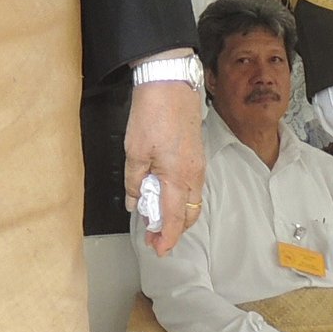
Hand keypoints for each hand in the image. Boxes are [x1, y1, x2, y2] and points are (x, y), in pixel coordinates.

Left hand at [125, 65, 205, 255]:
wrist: (170, 82)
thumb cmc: (153, 112)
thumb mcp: (134, 151)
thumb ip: (134, 182)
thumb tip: (134, 201)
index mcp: (178, 177)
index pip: (175, 220)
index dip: (166, 238)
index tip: (158, 249)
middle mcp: (194, 174)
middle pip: (188, 215)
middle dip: (172, 230)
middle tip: (153, 236)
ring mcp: (198, 164)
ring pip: (192, 201)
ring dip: (177, 214)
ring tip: (155, 216)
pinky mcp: (197, 153)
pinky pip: (192, 186)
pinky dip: (180, 197)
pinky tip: (163, 193)